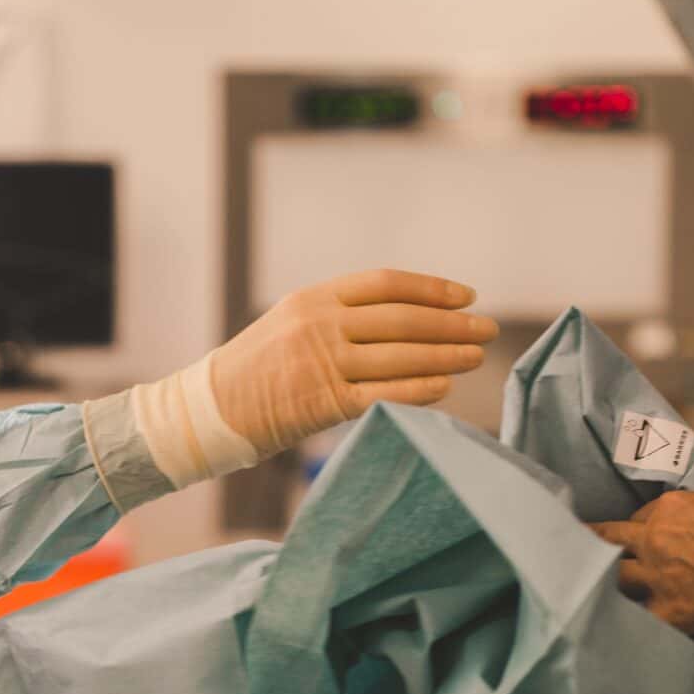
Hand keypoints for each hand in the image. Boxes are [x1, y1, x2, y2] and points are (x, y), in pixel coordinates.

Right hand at [210, 269, 498, 454]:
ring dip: (445, 356)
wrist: (208, 410)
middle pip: (402, 319)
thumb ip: (340, 316)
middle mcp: (319, 325)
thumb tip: (407, 318)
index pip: (385, 284)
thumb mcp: (290, 322)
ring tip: (476, 357)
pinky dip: (418, 390)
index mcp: (313, 298)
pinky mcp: (323, 403)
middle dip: (451, 324)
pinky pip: (383, 394)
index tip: (465, 296)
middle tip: (485, 329)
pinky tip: (444, 387)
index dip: (431, 289)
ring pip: (399, 356)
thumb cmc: (254, 368)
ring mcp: (321, 364)